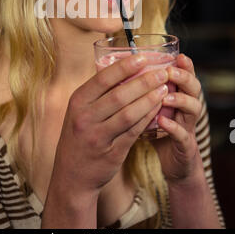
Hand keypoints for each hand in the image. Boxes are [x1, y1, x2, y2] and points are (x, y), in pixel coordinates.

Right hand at [50, 53, 169, 200]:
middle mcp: (84, 117)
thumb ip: (97, 94)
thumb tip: (124, 69)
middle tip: (162, 72)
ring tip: (164, 88)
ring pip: (129, 113)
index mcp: (77, 101)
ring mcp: (97, 136)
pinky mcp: (112, 152)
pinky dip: (148, 117)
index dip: (124, 67)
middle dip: (143, 82)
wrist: (71, 176)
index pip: (103, 79)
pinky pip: (134, 131)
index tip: (143, 57)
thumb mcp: (79, 111)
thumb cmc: (78, 135)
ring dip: (150, 99)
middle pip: (119, 95)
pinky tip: (158, 107)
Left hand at [152, 53, 202, 184]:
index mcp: (179, 96)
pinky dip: (173, 127)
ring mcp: (189, 127)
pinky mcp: (186, 146)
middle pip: (193, 88)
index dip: (185, 66)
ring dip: (179, 100)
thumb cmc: (158, 131)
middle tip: (170, 71)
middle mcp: (187, 109)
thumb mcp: (152, 108)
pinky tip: (162, 120)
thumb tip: (119, 71)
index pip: (186, 76)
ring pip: (193, 109)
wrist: (173, 164)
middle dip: (183, 77)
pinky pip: (183, 136)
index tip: (178, 55)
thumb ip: (144, 92)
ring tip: (165, 95)